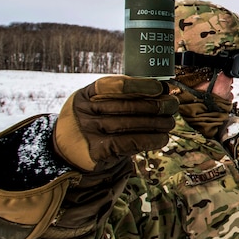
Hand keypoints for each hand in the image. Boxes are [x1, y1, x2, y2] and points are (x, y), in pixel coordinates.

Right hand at [53, 76, 177, 172]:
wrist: (65, 153)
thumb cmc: (90, 124)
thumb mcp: (93, 105)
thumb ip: (116, 97)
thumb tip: (160, 91)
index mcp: (85, 96)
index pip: (114, 85)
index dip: (140, 85)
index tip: (160, 87)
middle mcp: (85, 112)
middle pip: (127, 106)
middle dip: (156, 105)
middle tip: (172, 105)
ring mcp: (90, 132)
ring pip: (131, 124)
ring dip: (157, 123)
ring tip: (170, 122)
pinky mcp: (97, 151)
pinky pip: (130, 142)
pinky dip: (150, 139)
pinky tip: (162, 138)